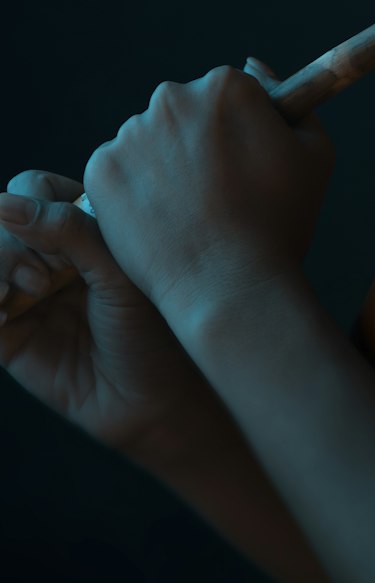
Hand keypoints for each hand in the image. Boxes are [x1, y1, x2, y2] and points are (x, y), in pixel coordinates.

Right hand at [0, 169, 228, 459]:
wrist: (150, 395)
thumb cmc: (151, 325)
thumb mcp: (117, 269)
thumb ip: (67, 231)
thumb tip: (2, 203)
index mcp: (80, 226)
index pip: (31, 187)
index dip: (36, 206)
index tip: (67, 243)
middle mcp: (46, 253)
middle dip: (15, 241)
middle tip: (47, 277)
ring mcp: (22, 291)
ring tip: (30, 292)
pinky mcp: (5, 332)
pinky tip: (6, 313)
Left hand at [81, 57, 335, 329]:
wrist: (230, 287)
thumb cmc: (282, 223)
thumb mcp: (315, 154)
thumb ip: (291, 99)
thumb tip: (252, 63)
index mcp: (227, 85)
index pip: (227, 94)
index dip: (238, 131)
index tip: (243, 167)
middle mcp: (173, 97)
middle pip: (184, 112)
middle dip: (196, 143)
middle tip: (217, 193)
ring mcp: (132, 133)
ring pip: (149, 140)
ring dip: (163, 165)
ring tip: (189, 213)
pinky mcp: (100, 170)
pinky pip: (117, 170)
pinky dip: (134, 191)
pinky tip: (161, 220)